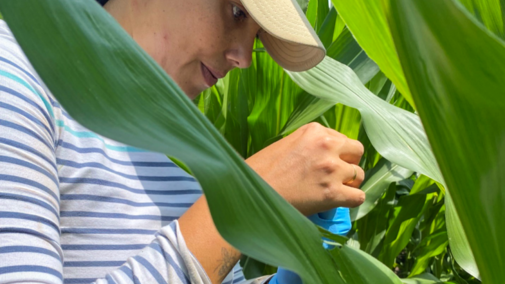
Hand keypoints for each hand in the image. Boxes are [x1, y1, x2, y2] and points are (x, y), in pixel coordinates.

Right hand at [246, 122, 365, 215]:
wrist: (249, 195)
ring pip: (359, 175)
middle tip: (334, 175)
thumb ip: (309, 145)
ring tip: (332, 190)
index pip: (341, 138)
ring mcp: (331, 169)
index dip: (336, 153)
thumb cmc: (261, 171)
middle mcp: (326, 145)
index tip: (324, 163)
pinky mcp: (333, 193)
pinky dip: (350, 201)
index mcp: (314, 130)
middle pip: (357, 151)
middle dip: (348, 163)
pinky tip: (337, 203)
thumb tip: (327, 154)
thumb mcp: (285, 145)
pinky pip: (358, 197)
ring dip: (349, 183)